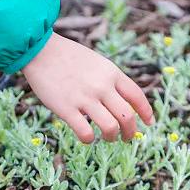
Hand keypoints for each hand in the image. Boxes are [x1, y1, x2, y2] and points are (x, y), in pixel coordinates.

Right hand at [22, 33, 153, 142]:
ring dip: (112, 137)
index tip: (149, 123)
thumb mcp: (97, 62)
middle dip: (130, 132)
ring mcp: (85, 98)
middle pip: (127, 117)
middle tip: (126, 137)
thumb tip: (123, 101)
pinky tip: (87, 137)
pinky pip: (86, 133)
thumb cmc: (68, 56)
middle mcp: (102, 86)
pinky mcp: (66, 109)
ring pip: (110, 128)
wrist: (40, 49)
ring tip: (108, 138)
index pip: (137, 96)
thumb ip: (110, 80)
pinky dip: (89, 139)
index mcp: (111, 73)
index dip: (146, 112)